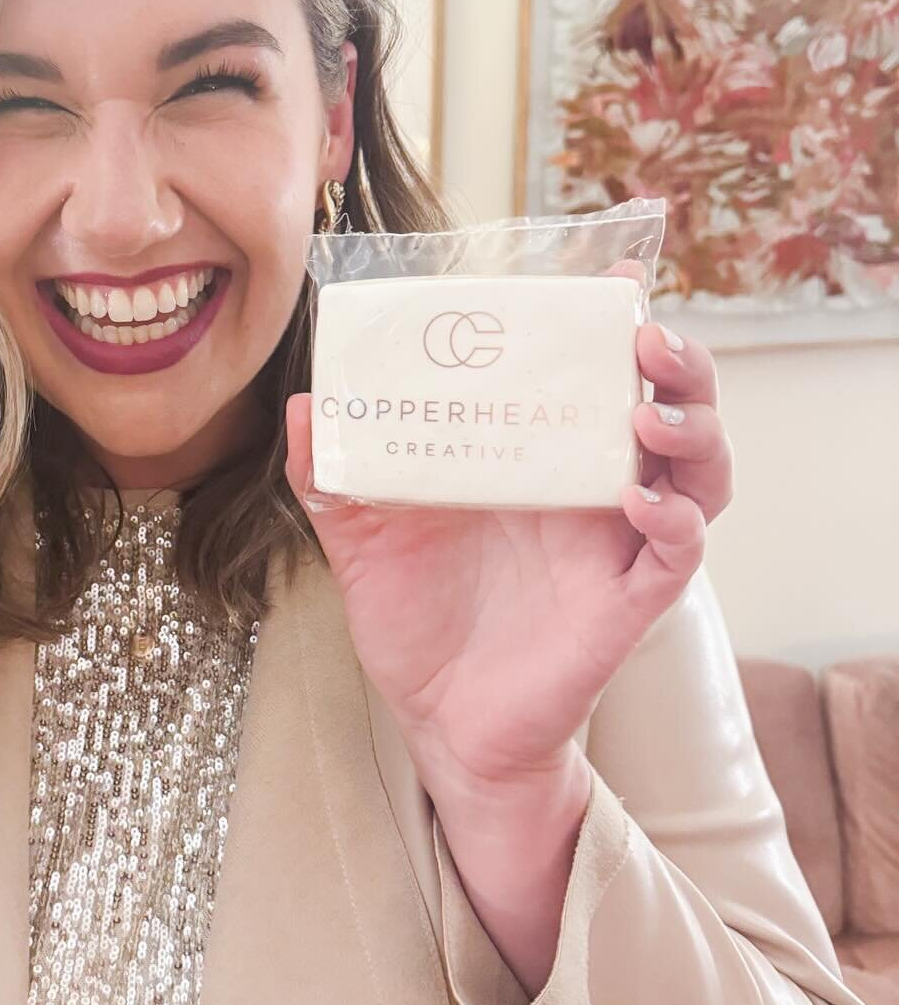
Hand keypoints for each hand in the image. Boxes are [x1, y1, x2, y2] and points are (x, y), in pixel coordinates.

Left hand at [284, 272, 732, 792]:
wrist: (436, 722)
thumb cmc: (413, 621)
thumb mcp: (359, 540)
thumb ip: (333, 476)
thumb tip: (304, 407)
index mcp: (536, 458)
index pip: (592, 374)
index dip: (612, 326)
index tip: (609, 282)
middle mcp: (588, 492)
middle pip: (672, 406)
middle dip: (677, 364)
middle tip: (643, 338)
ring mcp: (616, 546)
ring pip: (700, 474)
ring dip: (692, 433)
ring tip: (650, 419)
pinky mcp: (626, 604)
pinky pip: (678, 556)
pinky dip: (677, 524)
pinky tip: (644, 507)